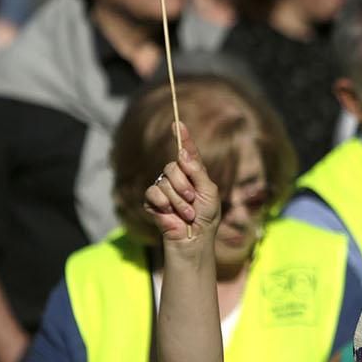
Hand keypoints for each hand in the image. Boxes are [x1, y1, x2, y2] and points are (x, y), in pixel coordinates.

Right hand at [143, 124, 220, 246]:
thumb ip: (197, 171)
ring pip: (164, 181)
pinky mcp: (153, 200)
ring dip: (177, 200)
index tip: (177, 123)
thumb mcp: (209, 192)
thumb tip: (182, 153)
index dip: (182, 137)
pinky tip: (169, 213)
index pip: (187, 151)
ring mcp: (164, 188)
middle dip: (184, 185)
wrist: (194, 238)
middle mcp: (178, 177)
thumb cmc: (206, 217)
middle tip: (192, 201)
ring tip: (186, 213)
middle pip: (173, 166)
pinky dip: (164, 203)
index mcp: (193, 172)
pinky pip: (153, 191)